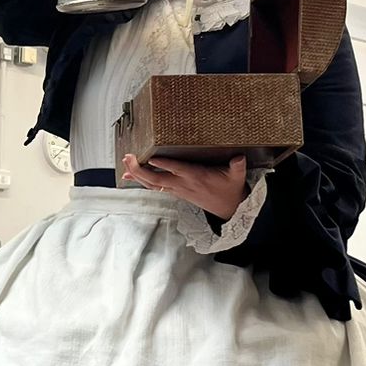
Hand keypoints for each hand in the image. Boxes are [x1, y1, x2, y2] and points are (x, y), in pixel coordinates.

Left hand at [122, 154, 247, 222]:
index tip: (151, 158)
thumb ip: (237, 166)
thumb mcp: (236, 177)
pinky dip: (141, 180)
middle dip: (140, 169)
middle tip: (129, 157)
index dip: (165, 165)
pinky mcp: (175, 191)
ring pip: (152, 183)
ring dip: (137, 174)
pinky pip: (154, 186)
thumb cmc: (230, 189)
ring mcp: (177, 189)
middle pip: (157, 179)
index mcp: (196, 177)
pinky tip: (130, 174)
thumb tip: (240, 157)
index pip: (178, 170)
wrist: (228, 209)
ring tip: (125, 163)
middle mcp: (183, 184)